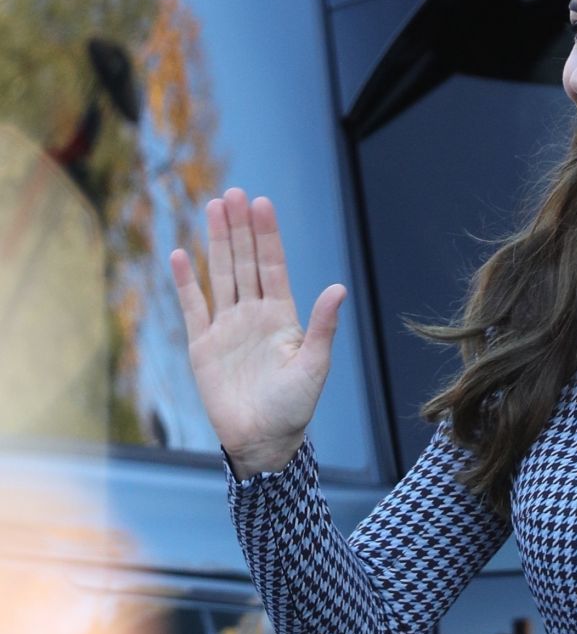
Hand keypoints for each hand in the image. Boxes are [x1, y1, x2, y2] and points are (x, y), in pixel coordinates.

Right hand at [169, 188, 345, 477]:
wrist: (262, 441)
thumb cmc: (294, 408)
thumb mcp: (313, 367)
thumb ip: (321, 327)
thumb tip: (338, 289)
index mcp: (282, 317)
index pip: (272, 267)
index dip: (267, 236)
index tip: (262, 203)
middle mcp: (254, 315)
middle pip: (245, 263)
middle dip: (241, 228)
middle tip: (234, 192)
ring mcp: (227, 327)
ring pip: (221, 275)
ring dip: (217, 242)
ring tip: (213, 207)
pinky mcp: (203, 344)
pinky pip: (193, 306)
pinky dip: (186, 282)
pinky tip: (180, 254)